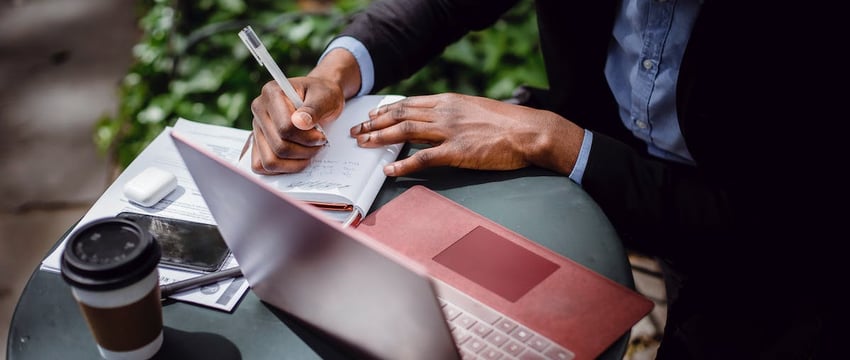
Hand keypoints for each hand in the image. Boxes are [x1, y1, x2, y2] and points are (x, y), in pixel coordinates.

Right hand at [249, 76, 344, 173]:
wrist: (319, 98)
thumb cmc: (322, 95)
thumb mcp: (325, 97)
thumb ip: (313, 109)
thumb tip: (300, 122)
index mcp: (272, 92)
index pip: (285, 127)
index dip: (307, 138)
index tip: (321, 136)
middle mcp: (259, 110)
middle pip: (279, 147)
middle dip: (305, 150)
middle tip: (319, 143)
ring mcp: (256, 128)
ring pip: (270, 161)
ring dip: (295, 163)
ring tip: (309, 151)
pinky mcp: (257, 142)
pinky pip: (261, 166)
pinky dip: (281, 168)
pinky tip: (297, 159)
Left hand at [349, 93, 584, 176]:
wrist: (529, 131)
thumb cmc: (507, 124)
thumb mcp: (475, 110)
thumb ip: (453, 115)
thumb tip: (434, 123)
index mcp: (449, 101)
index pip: (409, 103)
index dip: (386, 110)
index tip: (371, 115)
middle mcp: (445, 112)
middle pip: (401, 115)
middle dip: (374, 123)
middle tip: (357, 131)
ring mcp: (450, 131)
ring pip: (405, 131)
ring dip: (380, 137)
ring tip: (363, 144)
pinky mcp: (457, 152)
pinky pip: (423, 158)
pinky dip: (403, 163)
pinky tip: (389, 168)